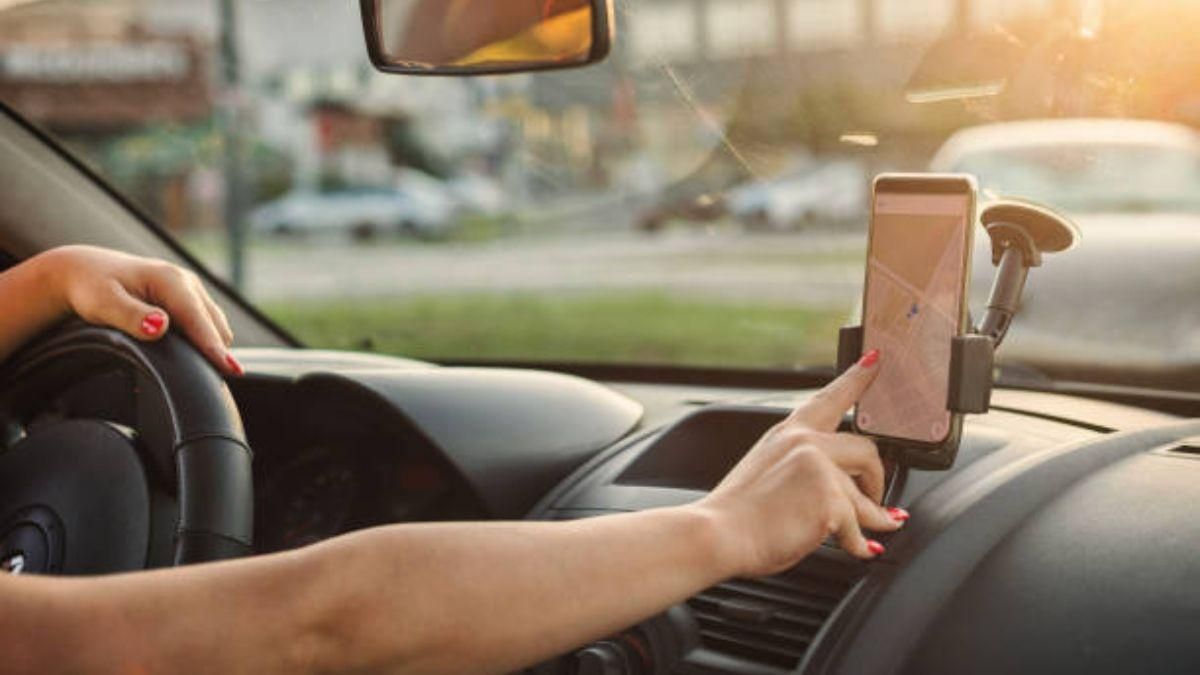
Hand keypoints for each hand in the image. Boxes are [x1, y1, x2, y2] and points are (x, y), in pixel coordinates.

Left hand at [40, 246, 241, 375]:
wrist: (85, 272)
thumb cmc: (91, 288)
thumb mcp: (102, 303)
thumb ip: (131, 316)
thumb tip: (160, 326)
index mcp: (170, 280)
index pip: (200, 320)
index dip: (214, 347)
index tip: (231, 370)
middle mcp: (187, 282)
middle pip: (216, 326)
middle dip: (215, 352)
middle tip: (202, 384)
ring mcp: (191, 290)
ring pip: (215, 326)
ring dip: (209, 347)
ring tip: (192, 372)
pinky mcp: (190, 300)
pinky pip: (207, 325)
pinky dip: (202, 341)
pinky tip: (185, 355)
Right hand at [696, 350, 905, 576]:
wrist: (718, 534)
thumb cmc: (737, 513)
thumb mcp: (766, 471)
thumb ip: (802, 467)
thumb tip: (839, 487)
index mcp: (788, 433)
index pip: (830, 397)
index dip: (858, 377)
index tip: (876, 360)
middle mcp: (806, 444)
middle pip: (867, 450)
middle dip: (878, 479)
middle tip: (876, 498)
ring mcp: (819, 470)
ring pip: (867, 496)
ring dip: (876, 517)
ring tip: (878, 528)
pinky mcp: (830, 501)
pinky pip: (861, 526)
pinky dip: (861, 543)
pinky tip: (860, 549)